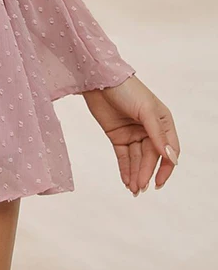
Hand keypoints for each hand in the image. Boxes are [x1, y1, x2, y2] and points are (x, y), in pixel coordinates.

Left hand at [82, 74, 179, 195]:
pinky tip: (126, 181)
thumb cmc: (127, 90)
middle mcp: (150, 130)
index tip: (159, 182)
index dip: (166, 168)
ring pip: (137, 159)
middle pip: (150, 157)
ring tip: (133, 190)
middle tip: (140, 187)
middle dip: (145, 173)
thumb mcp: (146, 110)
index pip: (169, 151)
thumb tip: (170, 157)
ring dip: (136, 174)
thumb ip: (157, 134)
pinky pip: (124, 156)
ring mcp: (133, 133)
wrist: (99, 80)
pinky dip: (125, 169)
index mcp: (163, 123)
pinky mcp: (117, 135)